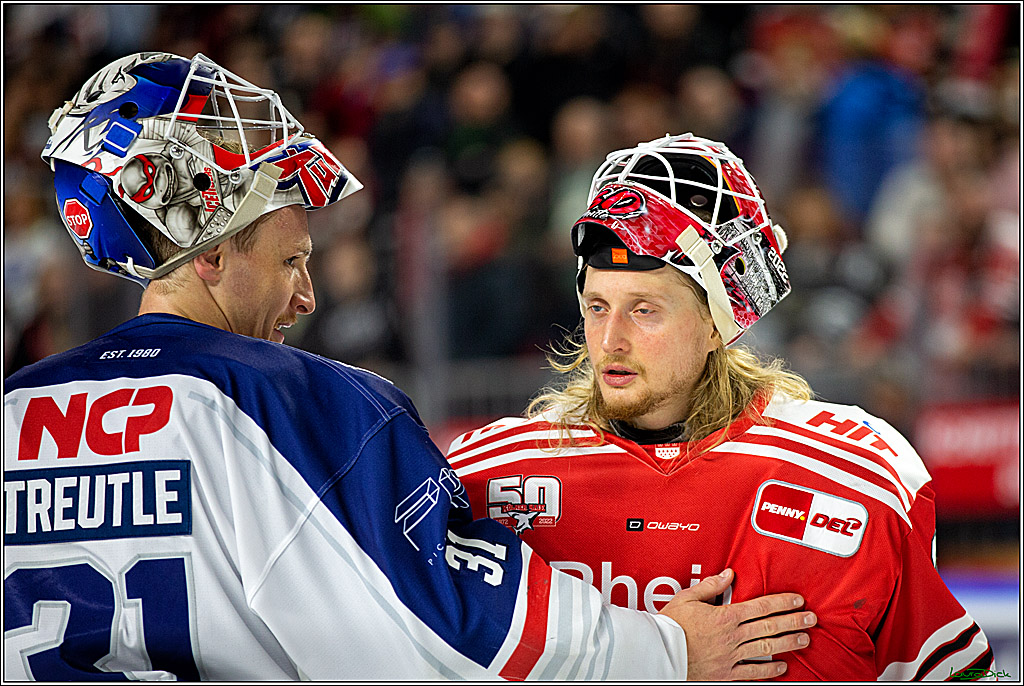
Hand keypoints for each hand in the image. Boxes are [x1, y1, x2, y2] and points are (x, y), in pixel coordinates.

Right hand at [658, 568, 815, 680]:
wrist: (661, 654)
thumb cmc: (671, 625)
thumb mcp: (687, 598)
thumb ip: (710, 586)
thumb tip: (728, 573)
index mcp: (725, 616)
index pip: (761, 607)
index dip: (782, 603)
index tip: (797, 600)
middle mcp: (733, 636)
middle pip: (770, 627)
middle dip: (793, 622)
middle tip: (811, 619)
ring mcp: (731, 656)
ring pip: (767, 649)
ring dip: (788, 643)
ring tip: (804, 639)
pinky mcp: (726, 673)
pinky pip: (752, 672)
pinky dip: (769, 671)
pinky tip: (782, 668)